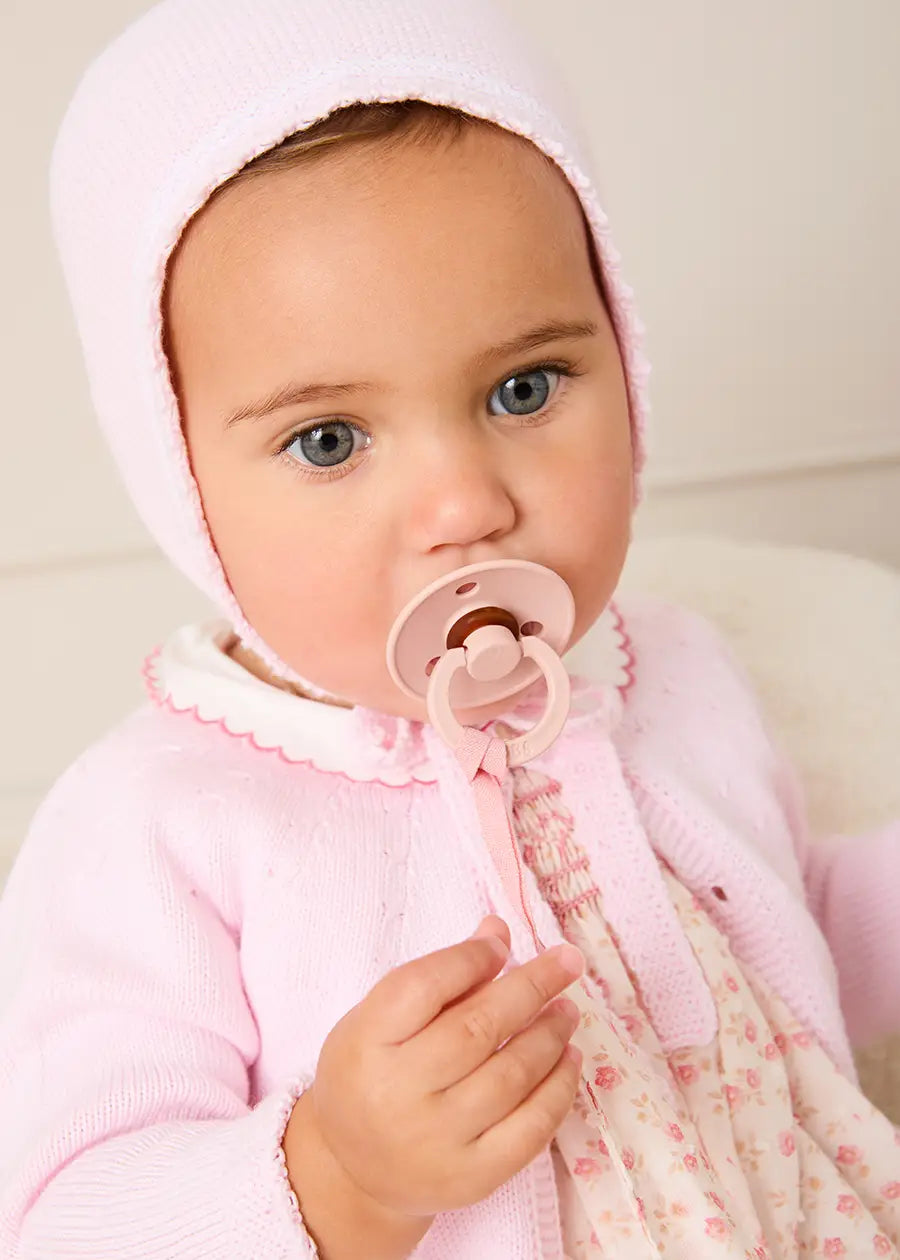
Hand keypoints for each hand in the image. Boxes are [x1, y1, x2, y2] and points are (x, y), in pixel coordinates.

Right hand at [300, 915, 583, 1218]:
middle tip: (567, 962)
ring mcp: (436, 1140)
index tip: (501, 945)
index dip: (470, 958)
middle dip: (531, 987)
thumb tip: (497, 930)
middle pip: (477, 1029)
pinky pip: (530, 1129)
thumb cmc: (371, 1073)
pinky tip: (569, 1059)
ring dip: (550, 1035)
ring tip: (566, 1010)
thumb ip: (438, 976)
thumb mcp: (381, 1018)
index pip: (423, 987)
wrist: (354, 1171)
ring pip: (510, 1076)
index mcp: (366, 1042)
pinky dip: (559, 1088)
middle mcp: (398, 1093)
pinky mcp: (472, 1177)